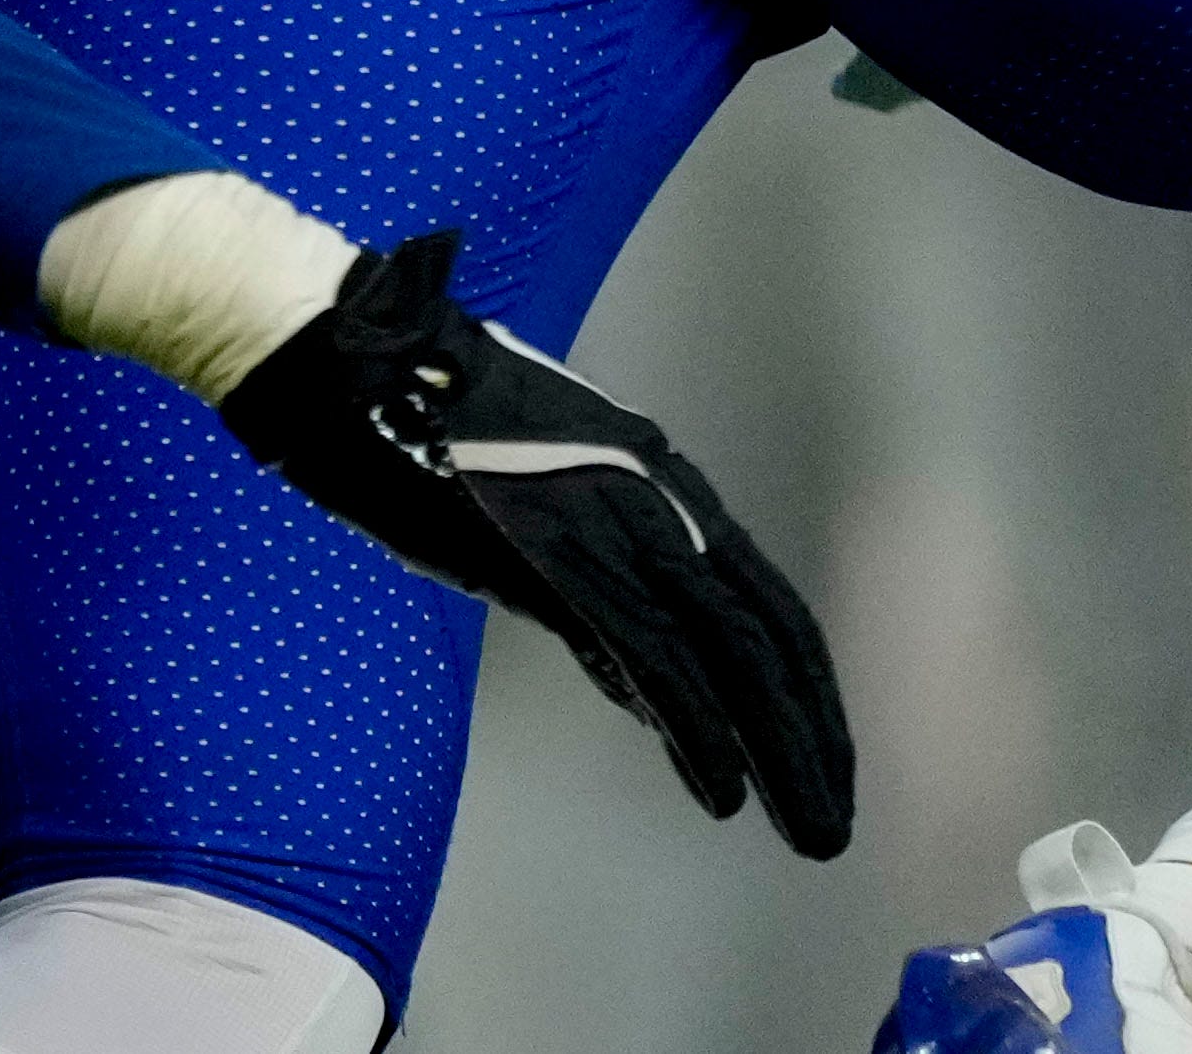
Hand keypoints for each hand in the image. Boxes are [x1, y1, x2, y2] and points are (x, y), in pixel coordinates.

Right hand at [215, 228, 854, 855]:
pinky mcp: (560, 550)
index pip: (766, 602)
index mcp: (661, 487)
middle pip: (767, 635)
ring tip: (806, 830)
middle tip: (830, 825)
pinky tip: (719, 790)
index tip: (824, 761)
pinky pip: (648, 652)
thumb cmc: (430, 435)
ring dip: (775, 751)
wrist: (360, 361)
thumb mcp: (534, 523)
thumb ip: (593, 602)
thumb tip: (643, 688)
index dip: (807, 690)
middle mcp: (658, 501)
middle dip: (809, 736)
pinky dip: (693, 727)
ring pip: (728, 652)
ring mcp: (612, 522)